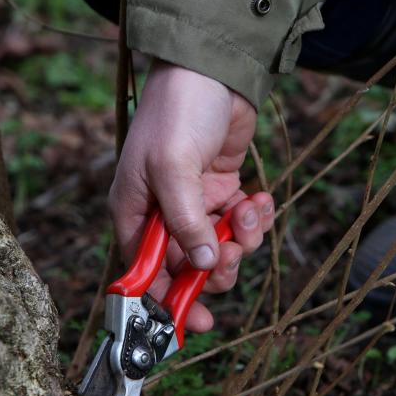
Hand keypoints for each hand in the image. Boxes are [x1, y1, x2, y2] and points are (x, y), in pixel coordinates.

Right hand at [110, 60, 274, 331]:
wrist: (212, 71)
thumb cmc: (178, 114)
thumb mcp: (173, 168)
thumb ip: (187, 222)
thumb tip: (205, 267)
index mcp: (137, 214)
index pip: (147, 274)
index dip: (169, 302)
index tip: (196, 324)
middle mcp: (165, 216)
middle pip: (192, 270)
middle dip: (218, 268)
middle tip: (233, 249)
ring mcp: (197, 206)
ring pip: (223, 251)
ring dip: (242, 239)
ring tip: (248, 210)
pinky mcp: (225, 193)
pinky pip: (243, 225)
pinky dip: (256, 218)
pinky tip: (259, 197)